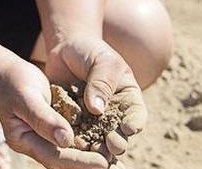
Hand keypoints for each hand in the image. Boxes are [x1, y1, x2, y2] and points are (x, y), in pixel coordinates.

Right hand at [0, 56, 119, 168]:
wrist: (6, 71)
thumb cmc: (14, 80)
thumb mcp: (26, 96)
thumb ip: (44, 118)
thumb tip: (66, 140)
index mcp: (23, 140)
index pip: (54, 156)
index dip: (79, 162)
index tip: (102, 163)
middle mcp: (34, 144)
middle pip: (64, 162)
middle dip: (89, 166)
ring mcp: (44, 138)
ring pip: (71, 154)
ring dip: (92, 159)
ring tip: (117, 164)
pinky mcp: (54, 129)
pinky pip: (74, 141)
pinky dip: (90, 145)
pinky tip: (108, 146)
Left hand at [43, 35, 147, 163]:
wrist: (65, 50)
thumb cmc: (90, 52)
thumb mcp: (101, 61)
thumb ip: (101, 83)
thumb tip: (97, 109)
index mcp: (128, 99)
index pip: (136, 115)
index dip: (135, 123)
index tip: (128, 128)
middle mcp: (113, 114)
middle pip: (118, 133)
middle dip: (117, 141)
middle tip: (112, 146)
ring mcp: (93, 121)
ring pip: (97, 138)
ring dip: (95, 146)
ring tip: (92, 151)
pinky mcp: (74, 122)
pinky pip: (75, 134)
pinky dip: (74, 141)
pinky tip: (71, 145)